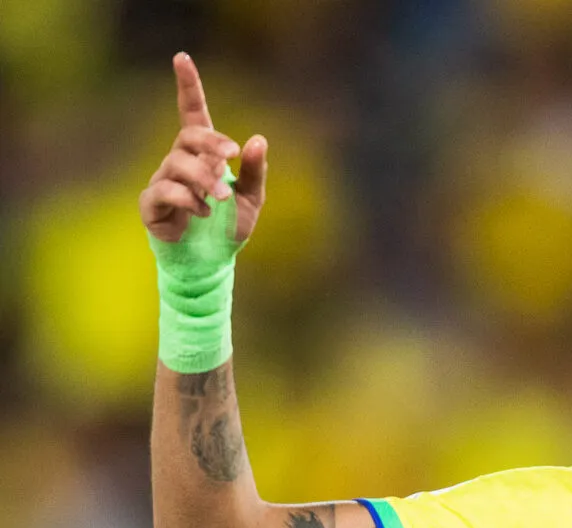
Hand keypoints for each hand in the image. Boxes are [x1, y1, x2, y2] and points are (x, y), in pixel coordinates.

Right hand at [139, 53, 266, 243]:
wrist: (212, 263)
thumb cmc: (228, 226)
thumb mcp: (252, 199)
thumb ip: (255, 171)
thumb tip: (258, 140)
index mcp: (204, 155)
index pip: (193, 113)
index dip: (188, 86)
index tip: (182, 58)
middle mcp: (180, 161)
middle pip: (189, 136)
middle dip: (211, 142)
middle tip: (231, 156)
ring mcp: (164, 181)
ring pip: (178, 163)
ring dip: (204, 177)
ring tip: (220, 197)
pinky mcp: (151, 204)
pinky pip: (163, 191)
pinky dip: (186, 198)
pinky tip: (202, 210)